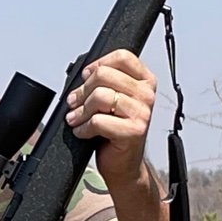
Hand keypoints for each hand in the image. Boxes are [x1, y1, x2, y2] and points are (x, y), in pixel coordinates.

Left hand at [64, 48, 158, 190]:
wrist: (124, 164)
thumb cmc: (116, 130)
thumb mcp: (113, 99)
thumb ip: (105, 82)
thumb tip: (82, 73)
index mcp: (145, 81)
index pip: (122, 57)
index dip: (98, 64)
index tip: (87, 77)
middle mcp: (146, 95)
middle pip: (104, 75)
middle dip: (82, 90)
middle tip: (74, 102)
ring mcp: (142, 113)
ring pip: (100, 97)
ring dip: (81, 110)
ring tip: (77, 118)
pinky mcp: (133, 131)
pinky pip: (98, 121)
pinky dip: (84, 127)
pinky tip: (83, 132)